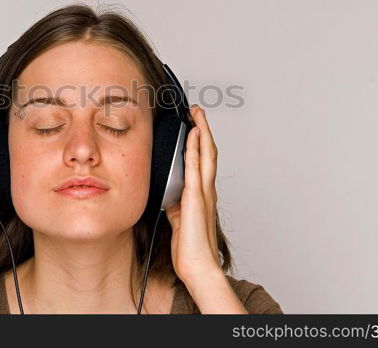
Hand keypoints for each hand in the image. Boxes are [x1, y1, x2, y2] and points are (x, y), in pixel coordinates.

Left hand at [165, 104, 221, 283]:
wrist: (197, 265)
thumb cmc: (189, 248)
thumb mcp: (178, 220)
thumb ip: (176, 205)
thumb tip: (169, 197)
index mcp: (201, 195)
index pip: (203, 162)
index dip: (200, 142)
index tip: (194, 126)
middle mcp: (206, 190)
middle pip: (209, 152)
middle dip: (203, 130)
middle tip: (198, 112)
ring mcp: (203, 193)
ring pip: (206, 154)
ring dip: (202, 132)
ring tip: (197, 114)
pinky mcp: (196, 197)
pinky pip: (196, 168)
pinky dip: (195, 149)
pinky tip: (193, 136)